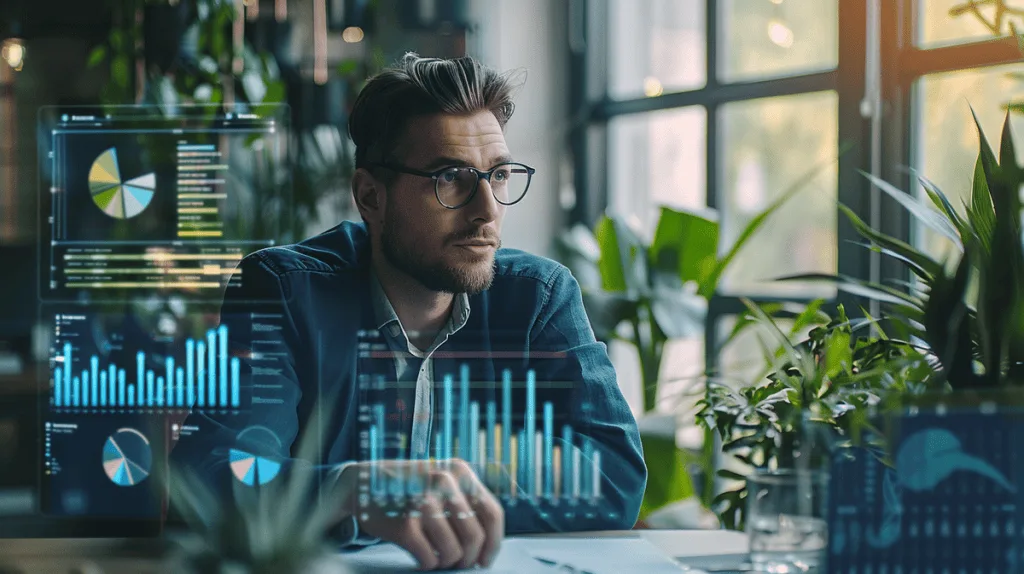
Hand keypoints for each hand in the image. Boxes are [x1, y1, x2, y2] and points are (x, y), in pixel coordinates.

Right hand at [337, 458, 504, 569]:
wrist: (361, 483)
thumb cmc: (408, 488)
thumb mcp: (442, 480)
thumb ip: (465, 501)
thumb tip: (486, 546)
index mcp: (460, 472)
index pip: (493, 514)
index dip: (493, 543)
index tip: (485, 560)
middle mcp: (444, 483)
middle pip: (474, 537)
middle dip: (468, 559)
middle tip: (458, 564)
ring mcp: (422, 502)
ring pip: (453, 552)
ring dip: (447, 563)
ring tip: (437, 558)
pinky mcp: (403, 524)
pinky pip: (429, 559)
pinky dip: (427, 564)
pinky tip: (421, 557)